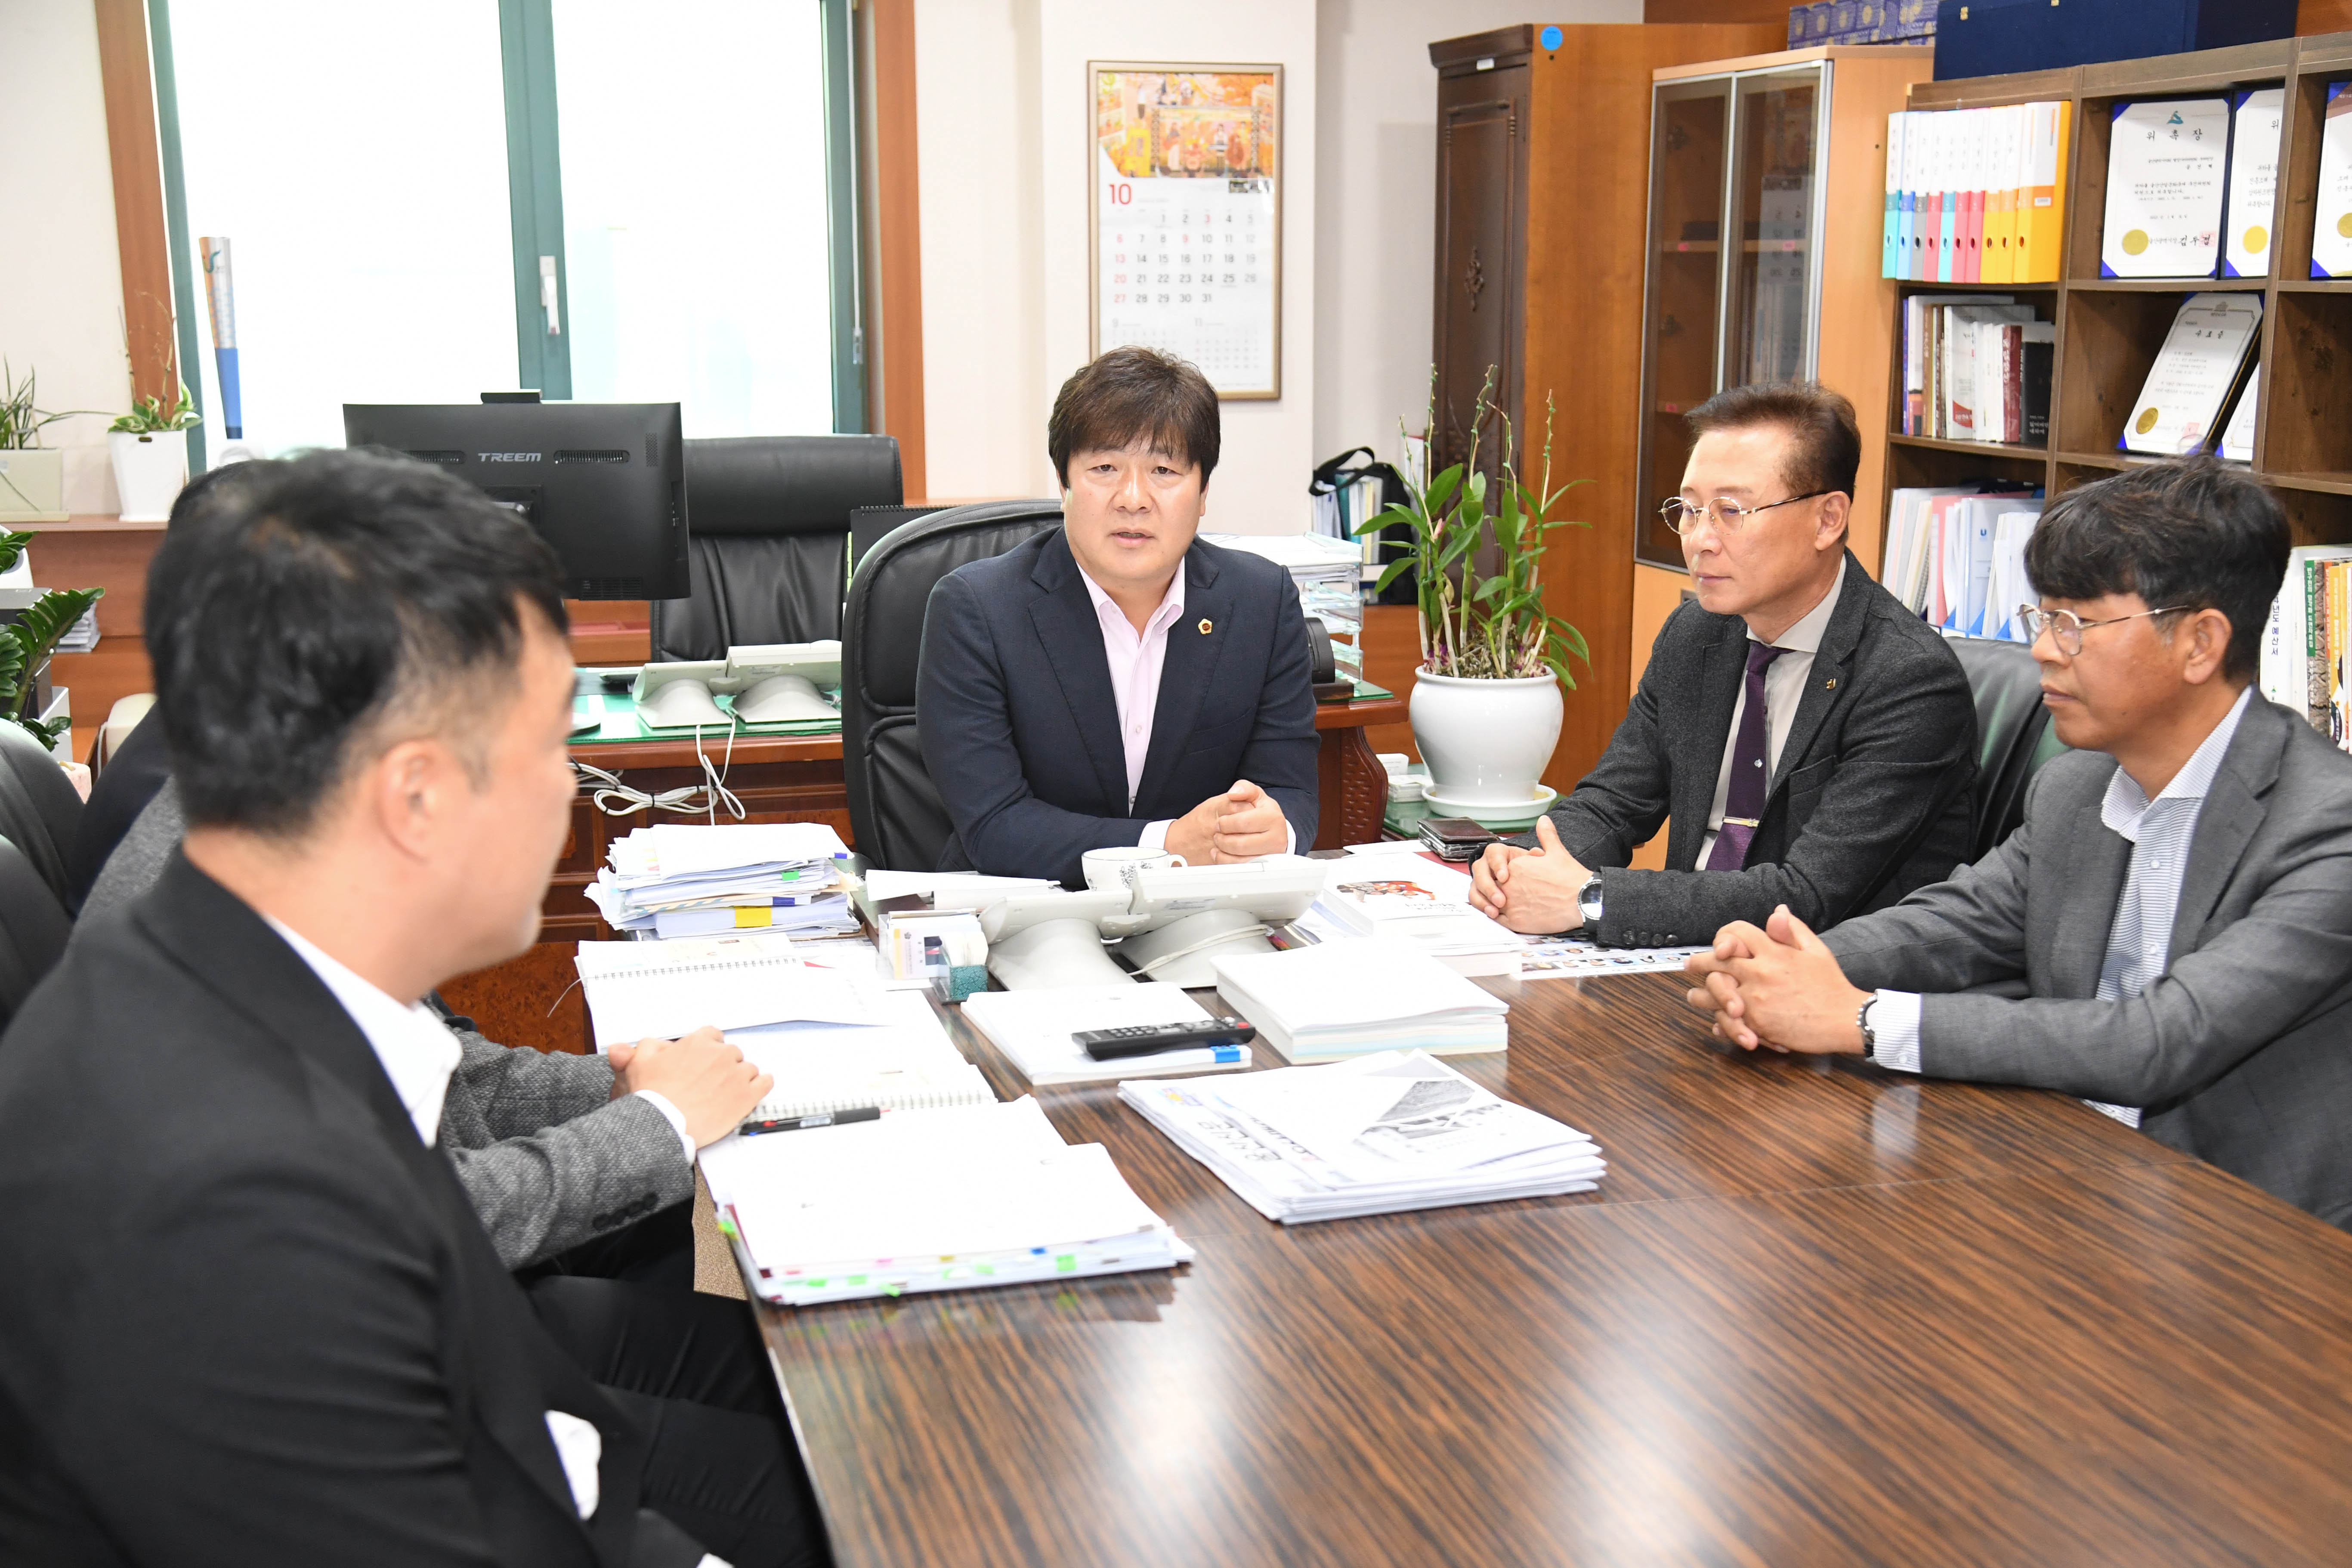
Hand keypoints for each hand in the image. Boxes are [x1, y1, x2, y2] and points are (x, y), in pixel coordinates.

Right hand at [607, 1026, 772, 1147]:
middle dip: (722, 1064)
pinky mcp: (747, 1095)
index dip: (707, 1049)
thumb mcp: (638, 1063)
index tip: (704, 1060)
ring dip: (739, 1076)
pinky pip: (765, 1082)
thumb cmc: (653, 1096)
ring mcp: (736, 1074)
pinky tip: (754, 1089)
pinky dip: (761, 1084)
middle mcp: (720, 1054)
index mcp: (698, 1043)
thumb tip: (645, 1043)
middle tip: (711, 1080)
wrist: (663, 1124)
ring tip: (726, 1091)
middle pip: (730, 1053)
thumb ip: (644, 1047)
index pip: (712, 1036)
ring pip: (748, 1068)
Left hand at [1167, 779, 1288, 863]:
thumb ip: (1244, 788)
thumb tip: (1233, 793)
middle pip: (1240, 844)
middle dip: (1222, 838)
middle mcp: (1276, 838)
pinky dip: (1226, 863)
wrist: (1273, 830)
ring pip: (1240, 860)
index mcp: (1273, 818)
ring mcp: (1271, 856)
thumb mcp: (1255, 795)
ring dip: (1222, 851)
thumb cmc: (1261, 812)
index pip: (1242, 823)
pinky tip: (1220, 854)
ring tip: (1219, 842)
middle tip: (1217, 833)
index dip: (1226, 823)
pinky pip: (1241, 870)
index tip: (1221, 821)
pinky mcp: (1264, 867)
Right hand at [1467, 842, 1528, 918]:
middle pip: (1481, 873)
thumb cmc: (1523, 867)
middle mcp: (1484, 864)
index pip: (1493, 855)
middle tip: (1501, 901)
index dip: (1498, 866)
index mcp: (1496, 852)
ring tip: (1496, 911)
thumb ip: (1534, 857)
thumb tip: (1537, 853)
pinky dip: (1483, 907)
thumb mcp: (1529, 860)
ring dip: (1484, 901)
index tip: (1504, 878)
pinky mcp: (1477, 892)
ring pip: (1475, 888)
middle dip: (1490, 888)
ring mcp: (1478, 879)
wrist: (1517, 878)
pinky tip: (1494, 914)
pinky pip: (1475, 899)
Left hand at [1469, 816, 1588, 933]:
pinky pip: (1498, 920)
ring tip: (1509, 905)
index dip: (1503, 875)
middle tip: (1510, 893)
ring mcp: (1510, 904)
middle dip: (1497, 889)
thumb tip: (1543, 820)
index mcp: (1515, 866)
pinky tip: (1511, 916)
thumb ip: (1546, 835)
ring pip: (1491, 904)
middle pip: (1492, 887)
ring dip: (1495, 904)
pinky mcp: (1515, 922)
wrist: (1582, 900)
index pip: (1497, 871)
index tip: (1514, 878)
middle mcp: (1508, 885)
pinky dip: (1500, 918)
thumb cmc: (1571, 878)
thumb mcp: (1557, 851)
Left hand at [1683, 905, 1870, 1055]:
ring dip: (1701, 995)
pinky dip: (1718, 1021)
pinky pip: (1727, 1020)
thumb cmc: (1831, 985)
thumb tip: (1777, 910)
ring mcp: (1755, 999)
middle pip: (1717, 962)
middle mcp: (1760, 973)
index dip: (1724, 936)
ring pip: (1714, 993)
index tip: (1717, 945)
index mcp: (1774, 952)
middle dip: (1699, 963)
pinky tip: (1714, 1020)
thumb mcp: (1816, 950)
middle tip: (1689, 966)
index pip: (1738, 933)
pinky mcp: (1757, 1024)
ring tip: (1693, 996)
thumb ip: (1792, 930)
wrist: (1844, 1019)